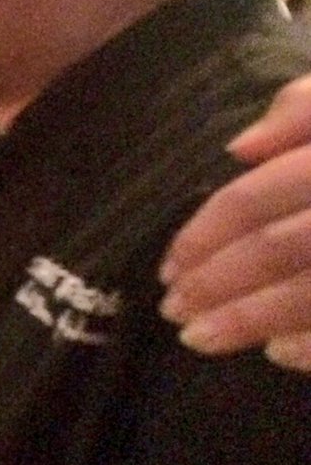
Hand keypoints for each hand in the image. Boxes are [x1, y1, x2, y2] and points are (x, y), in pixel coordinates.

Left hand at [160, 76, 310, 370]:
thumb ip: (304, 108)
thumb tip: (238, 149)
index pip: (256, 198)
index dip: (203, 234)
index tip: (167, 267)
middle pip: (277, 249)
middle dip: (215, 284)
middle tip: (172, 311)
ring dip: (250, 320)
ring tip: (201, 339)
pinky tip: (278, 356)